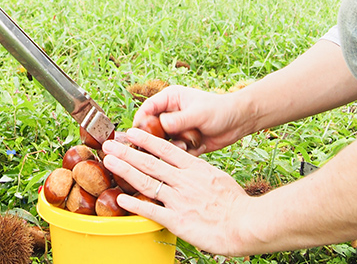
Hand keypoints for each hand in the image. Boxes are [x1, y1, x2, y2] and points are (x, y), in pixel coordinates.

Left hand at [102, 128, 249, 255]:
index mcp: (194, 168)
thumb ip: (198, 173)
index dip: (145, 140)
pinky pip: (152, 210)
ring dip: (125, 170)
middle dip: (127, 152)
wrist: (247, 223)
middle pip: (150, 163)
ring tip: (110, 162)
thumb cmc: (235, 203)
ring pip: (147, 182)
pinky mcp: (178, 220)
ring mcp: (179, 199)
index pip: (165, 149)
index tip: (132, 131)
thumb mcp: (216, 177)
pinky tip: (121, 198)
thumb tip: (187, 167)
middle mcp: (184, 181)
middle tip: (109, 144)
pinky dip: (134, 204)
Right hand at [134, 85, 252, 153]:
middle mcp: (170, 113)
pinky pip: (176, 150)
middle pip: (151, 127)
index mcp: (170, 99)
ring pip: (163, 141)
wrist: (239, 122)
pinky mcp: (184, 141)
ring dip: (173, 146)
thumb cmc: (220, 110)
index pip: (147, 108)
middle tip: (156, 147)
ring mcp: (177, 128)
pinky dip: (184, 152)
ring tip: (186, 145)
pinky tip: (198, 146)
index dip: (140, 121)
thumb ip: (179, 119)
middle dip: (154, 138)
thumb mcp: (198, 113)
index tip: (136, 134)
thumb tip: (160, 124)